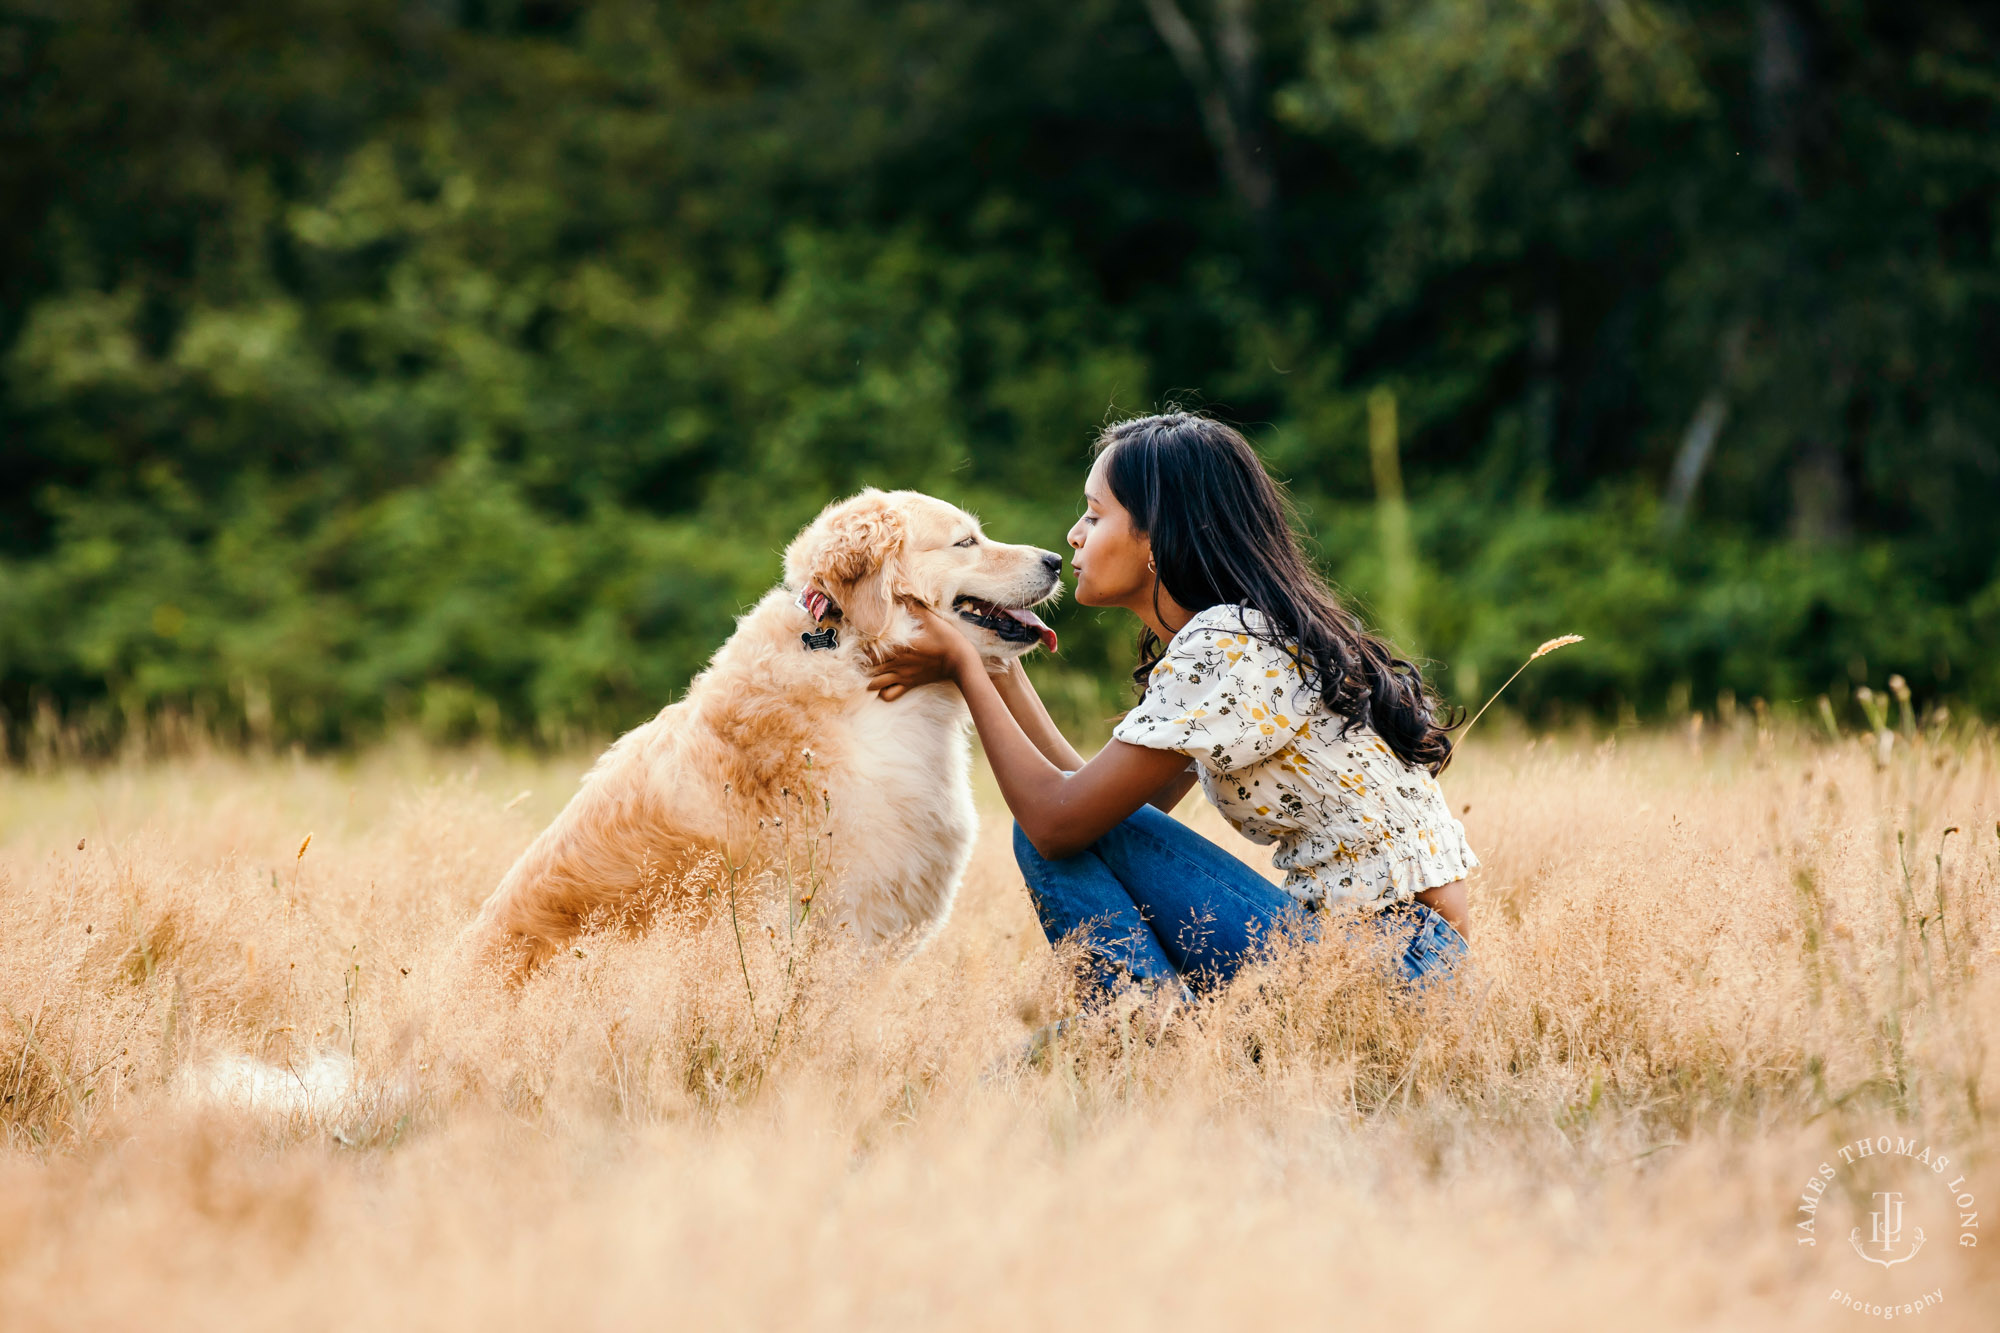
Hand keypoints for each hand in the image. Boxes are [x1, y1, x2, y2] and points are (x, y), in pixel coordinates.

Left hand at [865, 601, 980, 701]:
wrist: (961, 661)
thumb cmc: (946, 639)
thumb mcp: (931, 619)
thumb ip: (914, 607)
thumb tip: (901, 593)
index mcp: (900, 647)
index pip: (871, 651)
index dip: (862, 649)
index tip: (861, 643)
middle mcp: (897, 664)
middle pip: (869, 668)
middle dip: (861, 664)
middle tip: (860, 657)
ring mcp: (902, 676)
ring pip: (875, 684)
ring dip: (868, 678)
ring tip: (868, 671)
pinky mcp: (909, 685)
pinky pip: (890, 695)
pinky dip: (882, 692)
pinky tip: (882, 686)